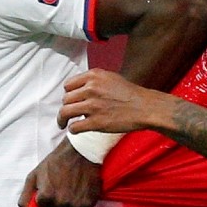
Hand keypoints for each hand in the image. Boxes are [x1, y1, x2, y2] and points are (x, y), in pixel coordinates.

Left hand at [19, 139, 101, 206]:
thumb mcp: (33, 176)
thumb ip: (25, 198)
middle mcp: (61, 203)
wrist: (80, 152)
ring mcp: (76, 204)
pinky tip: (76, 195)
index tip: (47, 195)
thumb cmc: (56, 162)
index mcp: (46, 197)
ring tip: (67, 195)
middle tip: (58, 194)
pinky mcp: (89, 202)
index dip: (44, 204)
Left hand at [58, 69, 178, 133]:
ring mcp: (93, 105)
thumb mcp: (110, 78)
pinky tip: (75, 130)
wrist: (145, 107)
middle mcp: (91, 88)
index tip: (70, 101)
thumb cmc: (130, 94)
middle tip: (67, 114)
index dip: (68, 94)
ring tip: (62, 124)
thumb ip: (93, 81)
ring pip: (65, 112)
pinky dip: (72, 130)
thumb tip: (78, 90)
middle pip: (65, 99)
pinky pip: (75, 127)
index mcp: (94, 76)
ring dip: (62, 120)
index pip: (68, 85)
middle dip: (65, 107)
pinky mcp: (96, 122)